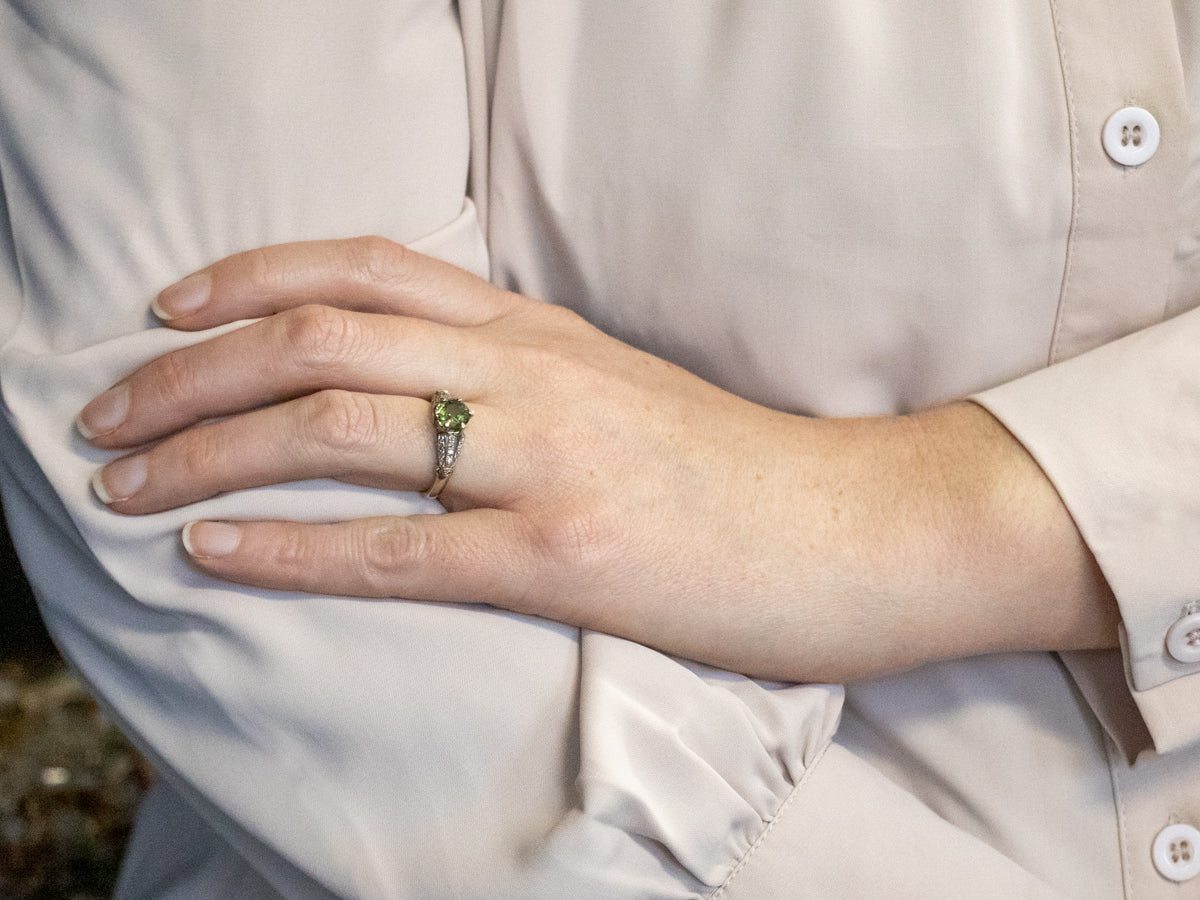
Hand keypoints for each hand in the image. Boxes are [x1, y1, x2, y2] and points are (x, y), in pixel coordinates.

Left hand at [78, 238, 1117, 680]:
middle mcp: (531, 373)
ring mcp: (546, 460)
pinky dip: (288, 546)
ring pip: (338, 427)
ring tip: (126, 483)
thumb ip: (519, 371)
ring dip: (208, 449)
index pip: (368, 267)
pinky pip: (396, 549)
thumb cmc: (733, 469)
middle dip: (190, 371)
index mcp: (541, 330)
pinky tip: (212, 551)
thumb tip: (419, 383)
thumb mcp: (617, 388)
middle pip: (322, 336)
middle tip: (109, 415)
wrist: (854, 528)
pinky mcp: (565, 556)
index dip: (248, 276)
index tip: (168, 308)